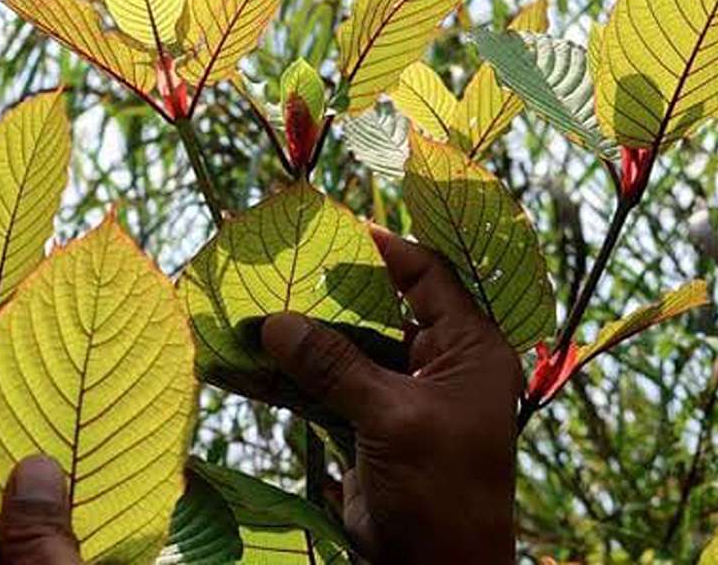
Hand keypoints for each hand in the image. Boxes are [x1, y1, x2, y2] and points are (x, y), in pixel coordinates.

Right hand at [261, 226, 521, 562]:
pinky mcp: (367, 428)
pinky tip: (249, 361)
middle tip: (277, 262)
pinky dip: (290, 377)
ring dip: (300, 336)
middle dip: (327, 291)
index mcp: (469, 350)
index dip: (383, 248)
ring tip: (249, 306)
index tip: (331, 225)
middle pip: (378, 310)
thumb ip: (335, 365)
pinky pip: (325, 389)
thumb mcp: (393, 419)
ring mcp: (399, 397)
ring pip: (345, 351)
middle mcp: (438, 365)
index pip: (427, 276)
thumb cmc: (441, 492)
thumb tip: (275, 321)